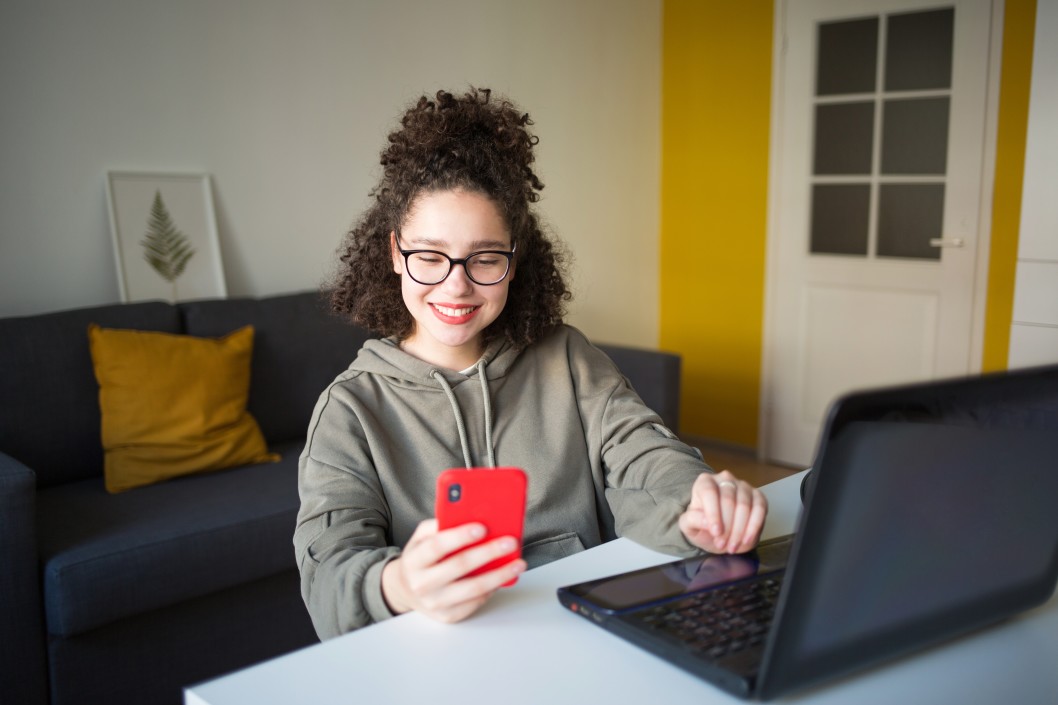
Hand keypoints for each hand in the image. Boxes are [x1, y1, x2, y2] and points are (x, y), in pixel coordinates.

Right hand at [381, 519, 526, 623]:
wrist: (406, 590)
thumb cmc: (420, 559)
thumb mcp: (421, 537)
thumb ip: (439, 525)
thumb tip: (468, 515)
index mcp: (414, 560)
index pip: (437, 546)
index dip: (460, 536)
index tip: (482, 527)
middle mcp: (422, 584)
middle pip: (459, 566)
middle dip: (488, 552)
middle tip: (510, 542)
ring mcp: (435, 603)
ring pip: (473, 589)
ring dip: (500, 575)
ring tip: (518, 563)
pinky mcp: (449, 616)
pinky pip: (476, 602)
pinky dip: (493, 588)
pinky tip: (505, 577)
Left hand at [678, 470, 767, 553]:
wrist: (717, 531)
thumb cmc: (702, 524)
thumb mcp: (688, 525)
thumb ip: (692, 520)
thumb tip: (706, 521)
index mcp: (705, 482)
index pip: (709, 492)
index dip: (713, 514)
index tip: (715, 532)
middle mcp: (725, 479)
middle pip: (728, 500)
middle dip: (726, 526)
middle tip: (721, 544)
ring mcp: (744, 487)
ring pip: (744, 506)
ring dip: (739, 530)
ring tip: (731, 546)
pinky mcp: (758, 497)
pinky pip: (760, 509)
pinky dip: (754, 527)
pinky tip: (746, 540)